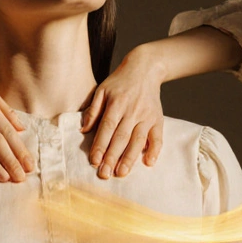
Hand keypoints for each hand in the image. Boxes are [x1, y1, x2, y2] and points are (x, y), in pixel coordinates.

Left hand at [82, 44, 165, 178]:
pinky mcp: (158, 119)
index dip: (100, 145)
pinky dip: (155, 150)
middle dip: (112, 157)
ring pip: (138, 140)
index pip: (107, 127)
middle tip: (104, 173)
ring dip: (130, 158)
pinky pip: (158, 137)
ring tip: (121, 173)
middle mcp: (132, 111)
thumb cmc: (120, 81)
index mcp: (117, 103)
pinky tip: (149, 163)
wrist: (145, 68)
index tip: (94, 160)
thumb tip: (83, 129)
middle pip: (121, 137)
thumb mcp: (102, 89)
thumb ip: (93, 110)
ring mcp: (147, 116)